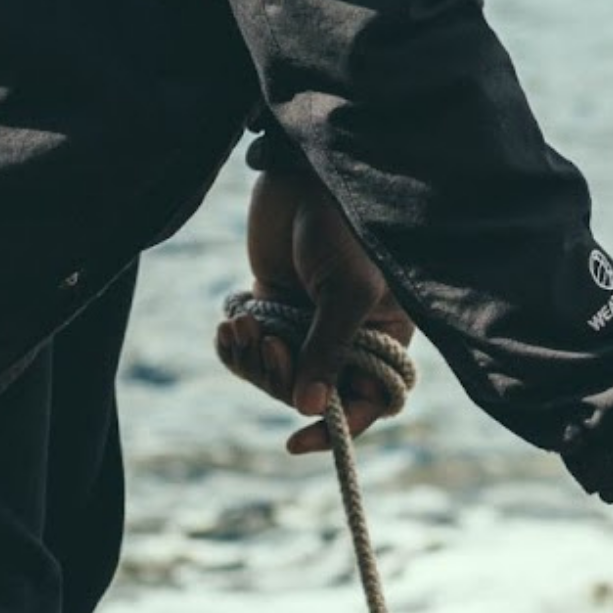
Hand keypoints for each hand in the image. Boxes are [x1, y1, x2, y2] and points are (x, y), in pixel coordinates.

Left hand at [216, 169, 416, 455]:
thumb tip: (307, 409)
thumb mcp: (347, 292)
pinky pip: (248, 350)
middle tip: (266, 344)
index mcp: (383, 337)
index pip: (367, 401)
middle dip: (280, 378)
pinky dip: (234, 345)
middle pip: (311, 394)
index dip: (337, 427)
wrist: (303, 172)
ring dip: (251, 359)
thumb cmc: (344, 227)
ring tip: (240, 324)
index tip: (296, 441)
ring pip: (274, 375)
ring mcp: (305, 324)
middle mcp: (346, 337)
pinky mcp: (270, 307)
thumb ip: (329, 351)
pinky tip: (228, 325)